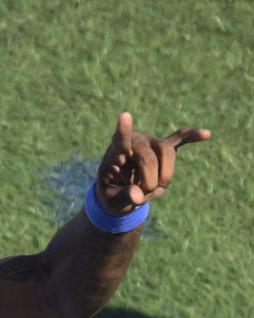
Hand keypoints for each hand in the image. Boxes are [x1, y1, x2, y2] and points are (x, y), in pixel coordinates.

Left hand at [95, 112, 210, 213]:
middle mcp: (136, 141)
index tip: (125, 116)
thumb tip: (139, 196)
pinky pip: (180, 139)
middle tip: (144, 197)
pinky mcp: (164, 146)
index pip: (120, 140)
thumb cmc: (112, 193)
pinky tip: (207, 134)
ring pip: (167, 153)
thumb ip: (123, 198)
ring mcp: (151, 142)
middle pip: (151, 157)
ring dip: (165, 177)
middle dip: (151, 182)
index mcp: (116, 152)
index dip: (123, 130)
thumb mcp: (111, 201)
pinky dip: (192, 136)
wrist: (120, 190)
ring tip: (156, 191)